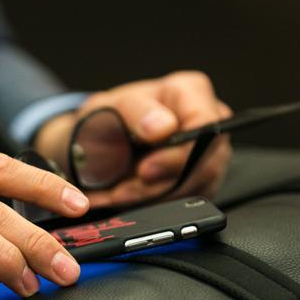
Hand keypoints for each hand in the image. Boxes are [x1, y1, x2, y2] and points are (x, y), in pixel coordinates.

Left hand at [34, 71, 232, 207]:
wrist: (92, 145)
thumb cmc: (105, 120)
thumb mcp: (108, 107)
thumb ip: (136, 111)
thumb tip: (163, 127)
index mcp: (190, 92)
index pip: (206, 126)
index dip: (180, 154)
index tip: (144, 170)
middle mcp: (206, 123)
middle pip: (205, 164)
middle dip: (160, 185)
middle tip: (123, 190)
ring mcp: (207, 155)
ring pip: (196, 189)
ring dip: (152, 199)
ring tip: (118, 193)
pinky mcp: (199, 182)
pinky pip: (186, 204)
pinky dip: (152, 206)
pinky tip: (127, 199)